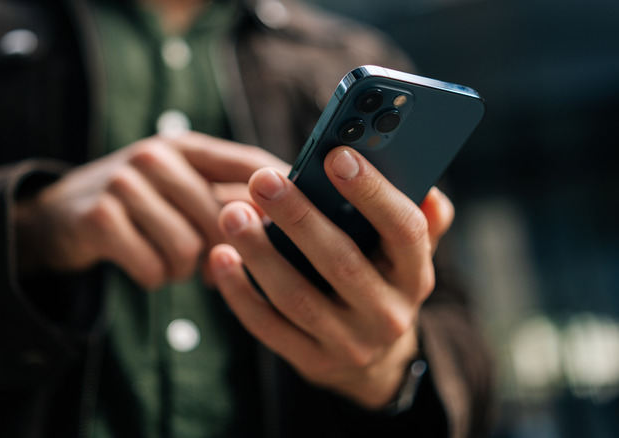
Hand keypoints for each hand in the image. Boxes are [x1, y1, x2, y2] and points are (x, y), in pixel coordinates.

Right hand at [15, 131, 286, 288]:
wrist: (57, 216)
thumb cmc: (137, 206)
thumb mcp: (179, 188)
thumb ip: (226, 198)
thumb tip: (288, 225)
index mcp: (186, 146)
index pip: (250, 163)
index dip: (282, 192)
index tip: (307, 221)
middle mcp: (156, 155)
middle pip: (223, 218)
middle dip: (222, 252)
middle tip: (209, 263)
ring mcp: (124, 182)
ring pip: (189, 248)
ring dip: (183, 269)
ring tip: (170, 261)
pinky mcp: (100, 217)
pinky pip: (154, 267)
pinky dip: (154, 277)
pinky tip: (144, 264)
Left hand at [208, 146, 453, 408]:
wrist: (373, 362)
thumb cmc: (381, 283)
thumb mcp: (406, 255)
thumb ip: (420, 219)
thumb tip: (426, 186)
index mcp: (416, 276)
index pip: (404, 230)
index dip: (372, 192)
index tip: (336, 156)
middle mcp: (388, 314)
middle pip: (341, 261)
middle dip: (298, 217)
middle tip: (263, 180)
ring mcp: (348, 344)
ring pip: (296, 296)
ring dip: (260, 252)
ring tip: (232, 213)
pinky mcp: (311, 362)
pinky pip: (268, 326)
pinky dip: (240, 291)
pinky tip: (221, 257)